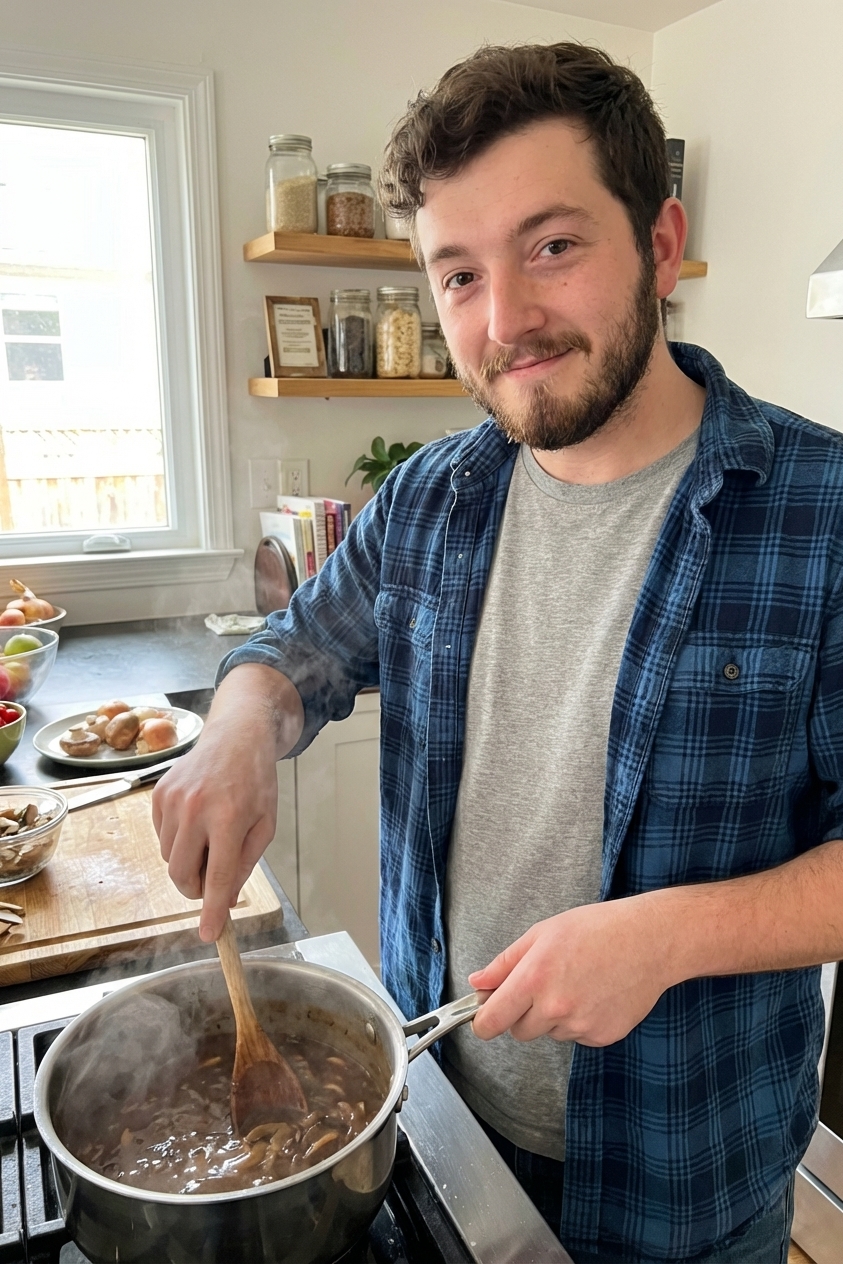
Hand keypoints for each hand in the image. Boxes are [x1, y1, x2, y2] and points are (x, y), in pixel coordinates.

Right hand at [152, 664, 302, 942]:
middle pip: (182, 875)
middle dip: (197, 887)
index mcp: (230, 817)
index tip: (209, 935)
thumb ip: (245, 863)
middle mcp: (197, 809)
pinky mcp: (158, 795)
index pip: (218, 876)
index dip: (213, 910)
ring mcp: (173, 800)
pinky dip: (177, 840)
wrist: (235, 737)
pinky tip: (196, 819)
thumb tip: (225, 899)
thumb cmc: (255, 782)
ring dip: (188, 861)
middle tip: (213, 876)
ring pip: (169, 859)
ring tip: (210, 835)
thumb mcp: (266, 824)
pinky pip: (161, 838)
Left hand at [469, 896, 676, 1046]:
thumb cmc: (596, 929)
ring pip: (550, 1032)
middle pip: (519, 1031)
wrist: (649, 941)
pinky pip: (577, 1036)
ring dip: (554, 1016)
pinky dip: (580, 1021)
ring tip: (577, 982)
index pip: (491, 1022)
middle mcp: (555, 1008)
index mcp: (534, 979)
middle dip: (522, 1014)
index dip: (483, 1021)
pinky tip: (595, 994)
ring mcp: (580, 1026)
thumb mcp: (542, 933)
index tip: (485, 1017)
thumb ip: (505, 962)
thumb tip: (478, 983)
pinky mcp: (602, 1036)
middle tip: (544, 984)